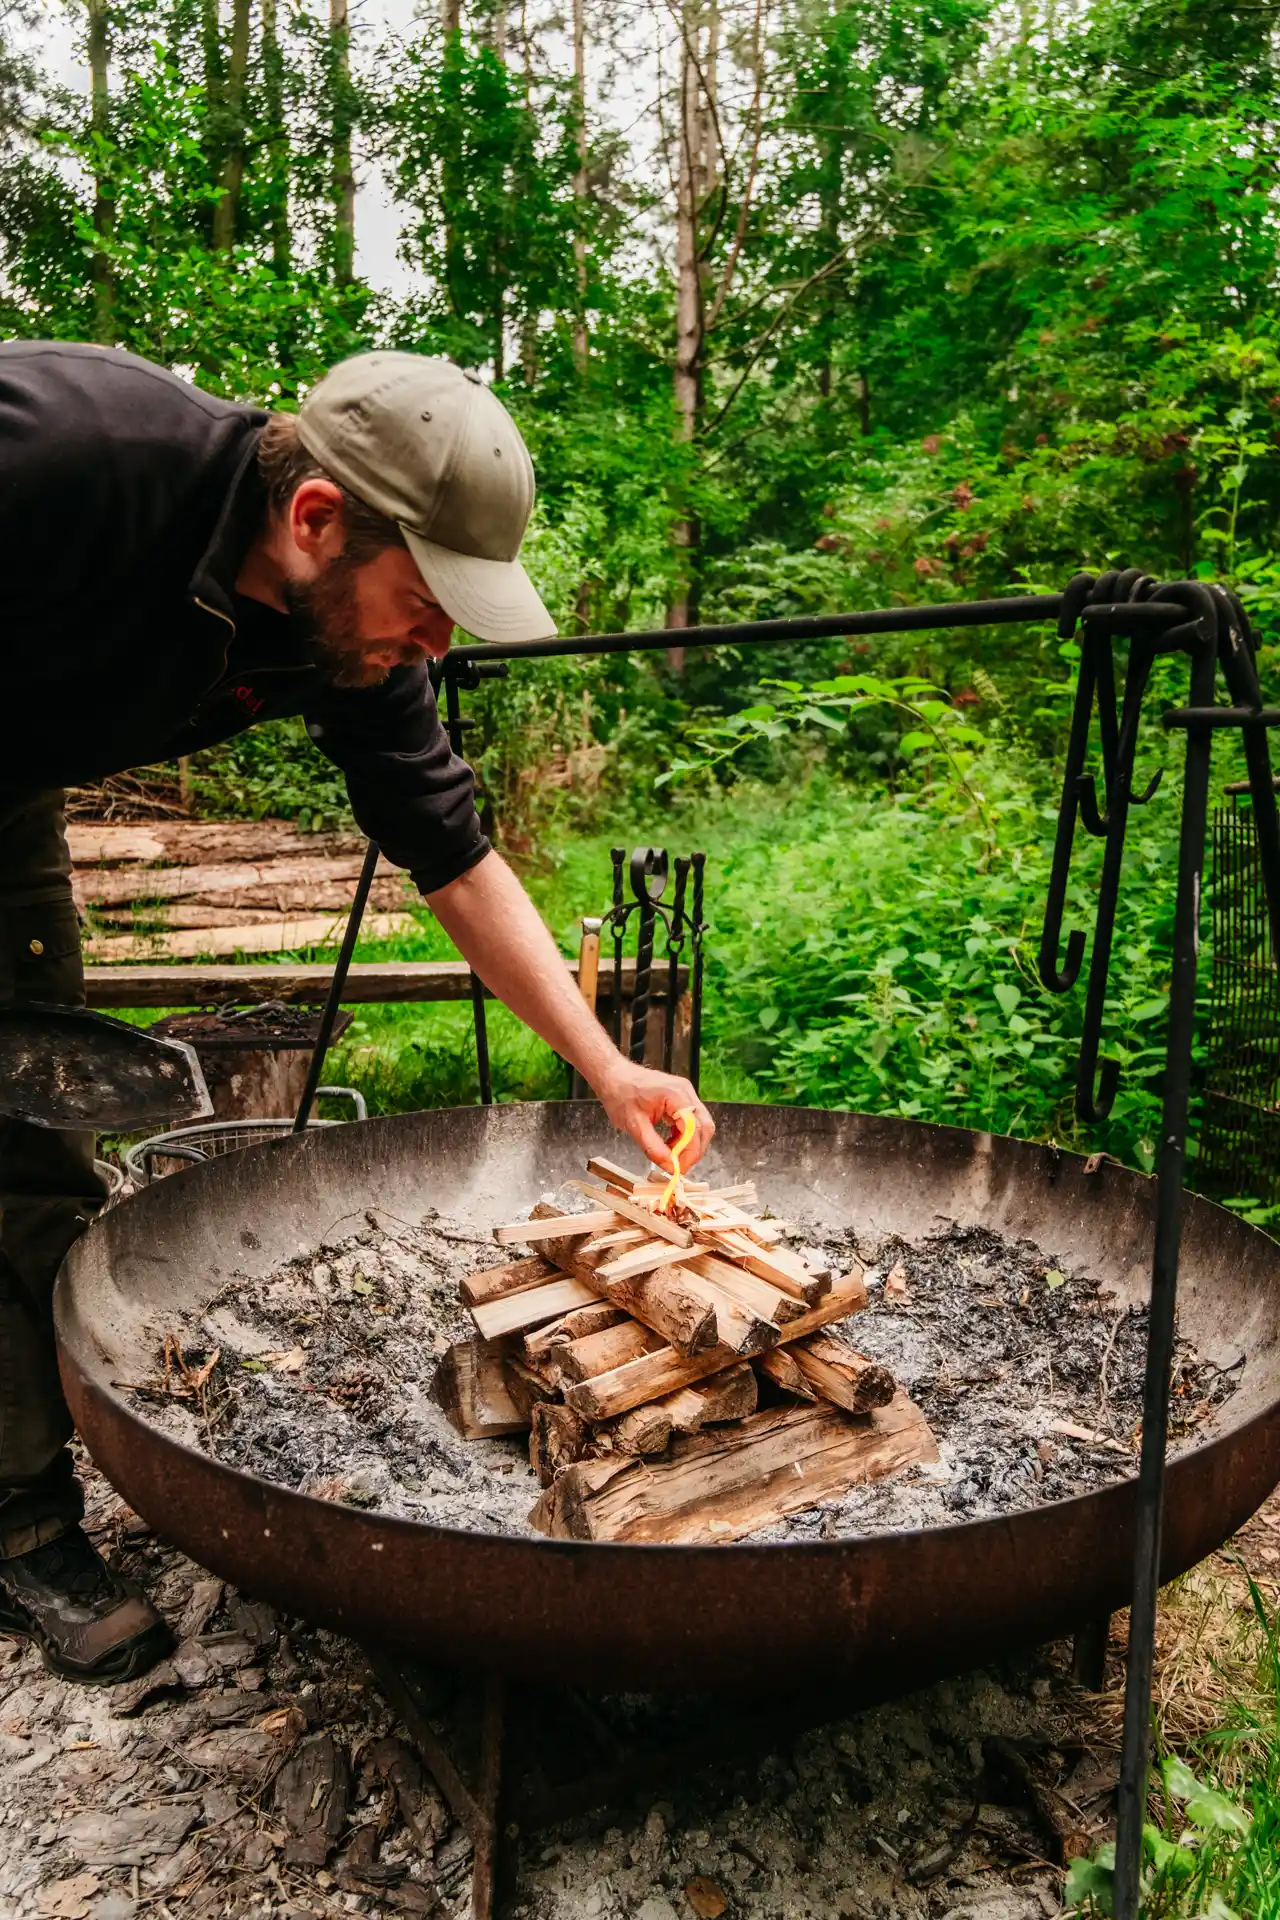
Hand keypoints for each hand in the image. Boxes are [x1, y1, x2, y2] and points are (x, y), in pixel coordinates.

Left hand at [592, 1060, 714, 1171]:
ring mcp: (685, 1094)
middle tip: (677, 1166)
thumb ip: (653, 1147)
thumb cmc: (620, 1093)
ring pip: (700, 1126)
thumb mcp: (633, 1125)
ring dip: (689, 1145)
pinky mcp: (681, 1099)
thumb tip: (670, 1166)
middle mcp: (685, 1092)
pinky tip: (670, 1144)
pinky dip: (684, 1137)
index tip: (678, 1168)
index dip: (689, 1152)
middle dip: (693, 1151)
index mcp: (675, 1095)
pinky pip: (691, 1122)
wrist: (613, 1076)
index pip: (694, 1129)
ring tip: (670, 1155)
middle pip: (704, 1127)